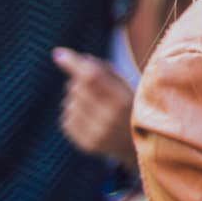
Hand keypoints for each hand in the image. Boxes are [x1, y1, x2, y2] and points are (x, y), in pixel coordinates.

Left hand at [52, 47, 137, 168]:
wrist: (142, 146)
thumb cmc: (135, 109)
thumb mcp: (130, 87)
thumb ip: (106, 71)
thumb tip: (77, 58)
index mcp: (124, 101)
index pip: (92, 77)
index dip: (74, 63)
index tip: (59, 53)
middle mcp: (109, 119)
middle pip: (77, 88)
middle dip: (80, 81)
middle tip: (96, 88)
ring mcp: (96, 135)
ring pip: (68, 104)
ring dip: (76, 100)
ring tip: (96, 107)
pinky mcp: (86, 145)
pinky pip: (66, 120)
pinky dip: (74, 115)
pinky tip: (90, 119)